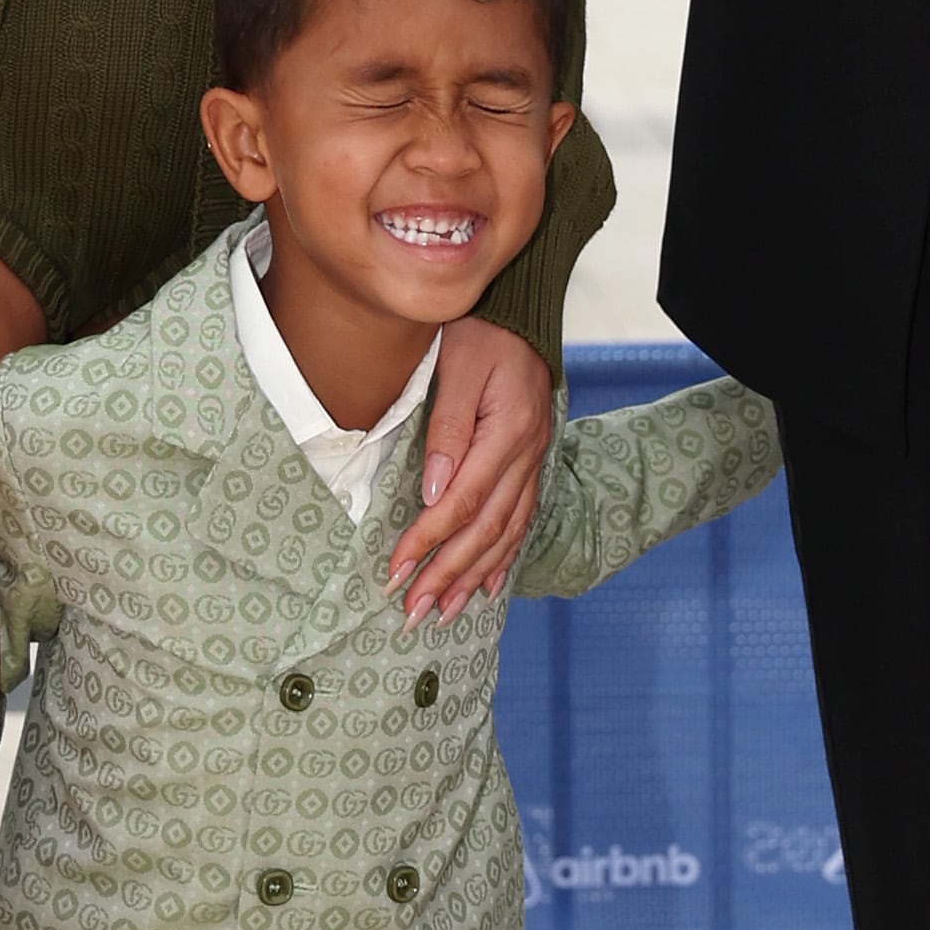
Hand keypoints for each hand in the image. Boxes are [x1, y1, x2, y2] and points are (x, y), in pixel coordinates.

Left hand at [389, 316, 552, 622]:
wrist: (521, 318)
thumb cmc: (480, 335)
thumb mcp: (457, 366)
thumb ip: (446, 427)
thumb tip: (432, 490)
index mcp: (507, 433)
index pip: (462, 502)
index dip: (428, 540)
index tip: (396, 569)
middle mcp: (526, 456)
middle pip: (486, 529)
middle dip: (447, 574)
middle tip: (412, 611)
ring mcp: (534, 464)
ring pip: (505, 534)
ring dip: (473, 577)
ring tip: (443, 611)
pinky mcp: (532, 465)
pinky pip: (522, 521)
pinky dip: (503, 558)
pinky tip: (488, 586)